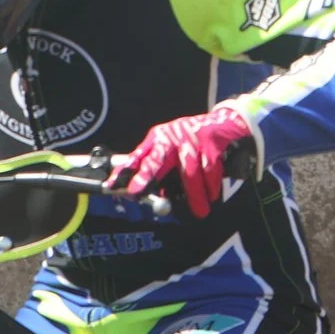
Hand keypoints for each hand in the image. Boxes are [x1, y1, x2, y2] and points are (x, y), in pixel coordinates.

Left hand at [109, 106, 253, 218]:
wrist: (223, 122)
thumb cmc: (191, 140)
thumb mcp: (170, 149)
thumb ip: (158, 167)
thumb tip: (145, 193)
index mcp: (158, 140)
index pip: (137, 156)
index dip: (124, 171)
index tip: (111, 185)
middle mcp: (171, 138)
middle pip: (157, 160)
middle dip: (145, 177)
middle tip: (136, 192)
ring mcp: (191, 139)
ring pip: (189, 172)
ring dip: (195, 195)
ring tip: (199, 211)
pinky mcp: (210, 142)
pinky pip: (209, 169)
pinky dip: (211, 185)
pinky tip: (212, 196)